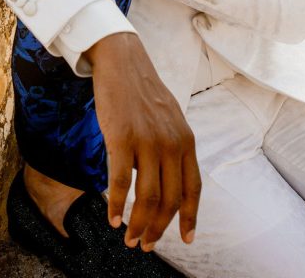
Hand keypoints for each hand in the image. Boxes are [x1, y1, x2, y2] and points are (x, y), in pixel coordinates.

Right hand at [86, 32, 200, 249]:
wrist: (121, 61)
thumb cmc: (142, 90)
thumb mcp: (168, 118)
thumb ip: (170, 147)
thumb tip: (161, 180)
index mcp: (185, 140)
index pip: (192, 189)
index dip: (190, 218)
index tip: (187, 240)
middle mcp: (170, 143)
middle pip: (168, 200)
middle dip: (157, 229)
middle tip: (145, 245)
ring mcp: (146, 141)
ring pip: (146, 197)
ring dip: (138, 225)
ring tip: (129, 239)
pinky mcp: (121, 137)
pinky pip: (119, 182)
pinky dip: (115, 206)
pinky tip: (112, 219)